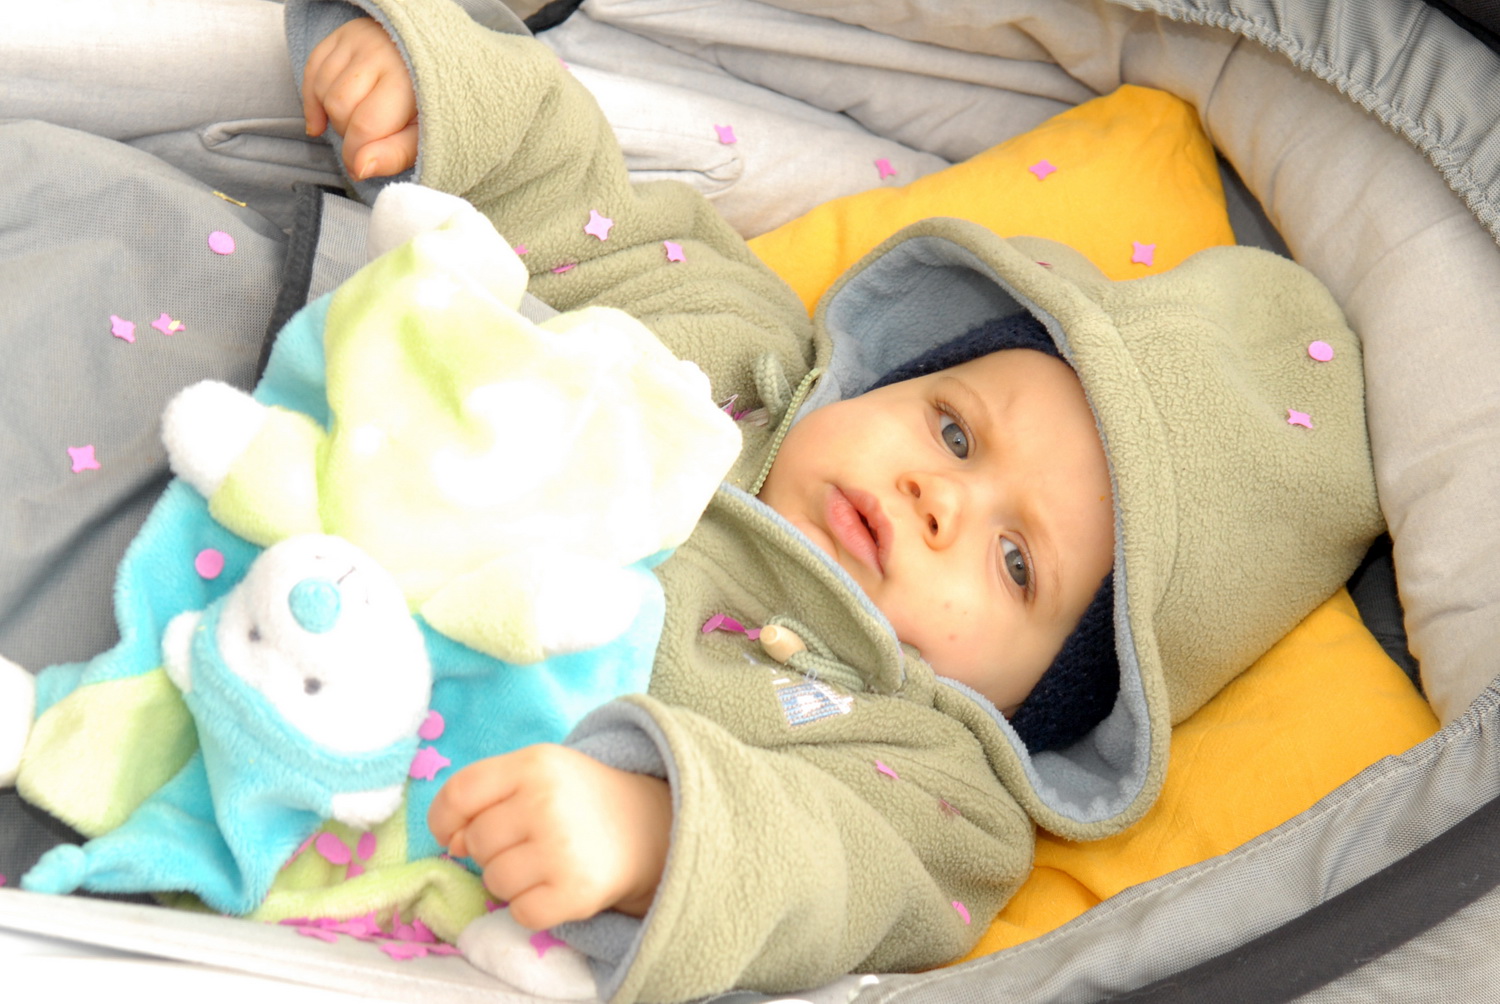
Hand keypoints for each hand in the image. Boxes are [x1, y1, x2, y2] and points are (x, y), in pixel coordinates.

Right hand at [302, 17, 418, 179]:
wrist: (430, 60)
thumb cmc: (425, 104)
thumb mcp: (422, 136)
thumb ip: (394, 155)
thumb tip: (360, 168)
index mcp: (406, 82)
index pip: (365, 126)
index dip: (355, 154)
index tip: (359, 167)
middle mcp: (380, 53)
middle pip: (339, 107)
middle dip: (346, 132)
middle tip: (366, 137)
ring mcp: (358, 40)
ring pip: (322, 89)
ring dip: (332, 114)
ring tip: (354, 120)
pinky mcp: (340, 34)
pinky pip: (311, 70)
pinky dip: (313, 97)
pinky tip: (325, 115)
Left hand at [429, 744, 671, 929]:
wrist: (649, 827)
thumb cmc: (577, 799)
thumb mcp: (536, 776)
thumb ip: (486, 798)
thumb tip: (452, 844)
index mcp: (534, 764)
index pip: (460, 793)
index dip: (443, 819)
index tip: (452, 833)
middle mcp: (546, 802)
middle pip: (475, 842)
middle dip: (490, 849)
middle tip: (526, 842)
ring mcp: (562, 848)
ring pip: (494, 880)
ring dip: (511, 880)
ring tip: (544, 863)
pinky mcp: (576, 891)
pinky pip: (521, 912)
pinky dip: (532, 907)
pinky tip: (556, 886)